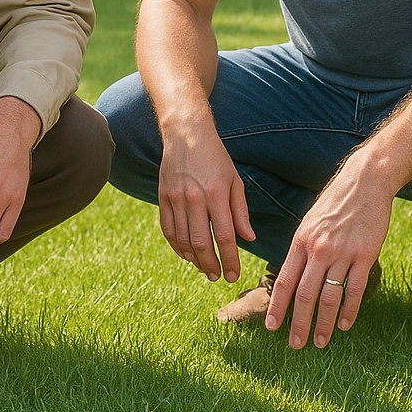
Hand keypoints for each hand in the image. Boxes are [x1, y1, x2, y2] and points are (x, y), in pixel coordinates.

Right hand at [157, 127, 254, 283]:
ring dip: (194, 259)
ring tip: (204, 268)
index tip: (234, 275)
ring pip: (183, 240)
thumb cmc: (215, 157)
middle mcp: (194, 198)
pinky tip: (186, 253)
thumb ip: (240, 211)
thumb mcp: (234, 181)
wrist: (186, 134)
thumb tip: (248, 238)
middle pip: (201, 243)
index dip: (230, 260)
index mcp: (216, 194)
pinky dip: (176, 246)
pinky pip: (168, 229)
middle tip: (217, 277)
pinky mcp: (163, 197)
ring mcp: (176, 198)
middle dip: (211, 265)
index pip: (225, 237)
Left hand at [265, 154, 390, 348]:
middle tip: (295, 345)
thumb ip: (302, 249)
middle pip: (305, 294)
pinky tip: (344, 325)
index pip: (284, 280)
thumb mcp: (310, 222)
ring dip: (323, 323)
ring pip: (329, 297)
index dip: (277, 306)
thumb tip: (292, 277)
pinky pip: (354, 290)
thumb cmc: (334, 203)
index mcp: (301, 241)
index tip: (272, 327)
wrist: (364, 183)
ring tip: (320, 342)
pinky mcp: (365, 255)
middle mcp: (318, 249)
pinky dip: (349, 311)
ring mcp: (342, 253)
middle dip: (299, 323)